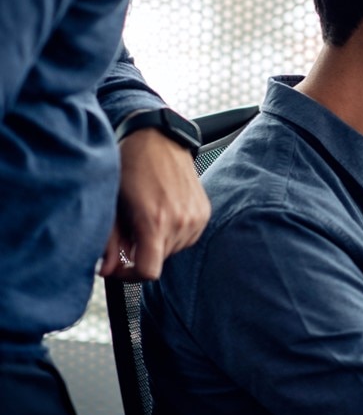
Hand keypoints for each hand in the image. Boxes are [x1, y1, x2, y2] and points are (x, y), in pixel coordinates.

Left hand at [99, 128, 210, 279]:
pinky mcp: (204, 212)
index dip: (129, 275)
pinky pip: (187, 237)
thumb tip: (106, 269)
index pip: (148, 272)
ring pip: (173, 250)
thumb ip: (110, 242)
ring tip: (145, 220)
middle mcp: (181, 222)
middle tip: (128, 234)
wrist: (158, 139)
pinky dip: (172, 232)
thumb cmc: (131, 166)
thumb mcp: (112, 205)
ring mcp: (196, 217)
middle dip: (141, 253)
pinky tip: (162, 214)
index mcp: (156, 221)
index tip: (120, 265)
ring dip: (157, 243)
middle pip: (159, 261)